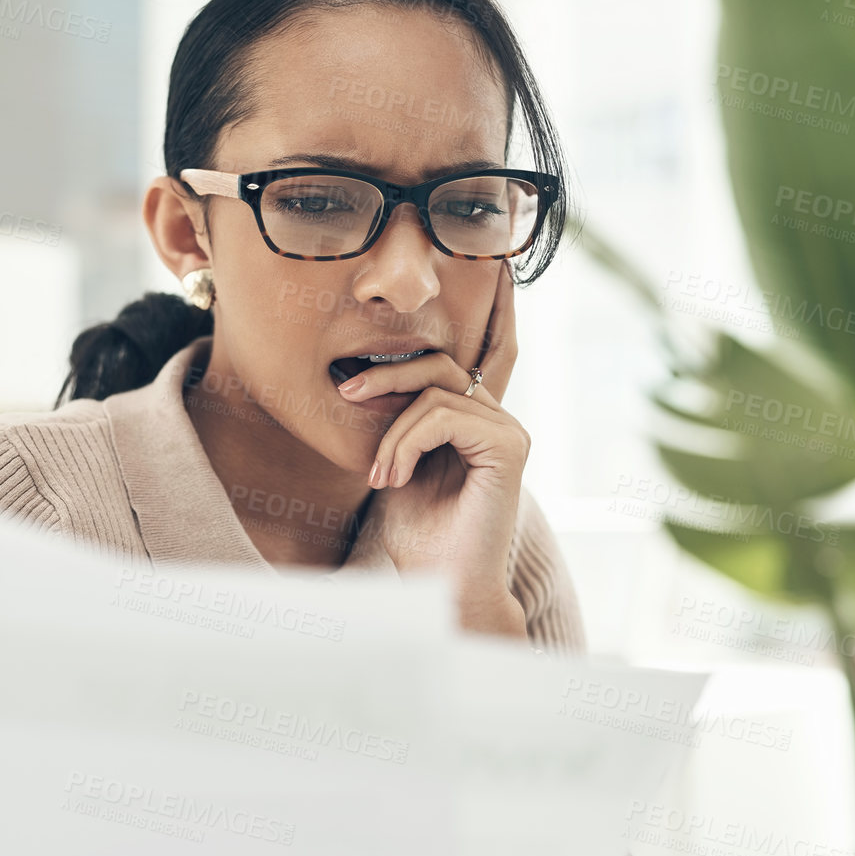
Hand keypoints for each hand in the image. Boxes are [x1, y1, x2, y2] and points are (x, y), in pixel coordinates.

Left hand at [341, 260, 529, 637]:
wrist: (438, 588)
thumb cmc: (414, 538)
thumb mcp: (394, 466)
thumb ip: (395, 423)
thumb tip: (361, 376)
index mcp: (473, 420)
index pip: (474, 352)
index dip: (492, 309)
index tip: (491, 267)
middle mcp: (496, 419)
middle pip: (437, 363)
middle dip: (386, 373)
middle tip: (345, 392)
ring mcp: (508, 430)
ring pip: (433, 391)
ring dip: (390, 430)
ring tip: (379, 475)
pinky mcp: (510, 446)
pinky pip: (442, 414)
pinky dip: (406, 441)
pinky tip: (394, 477)